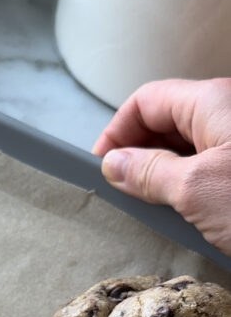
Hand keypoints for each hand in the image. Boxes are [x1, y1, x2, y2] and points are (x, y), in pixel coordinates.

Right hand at [92, 78, 230, 255]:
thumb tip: (113, 162)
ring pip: (193, 146)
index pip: (148, 100)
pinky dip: (193, 188)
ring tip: (155, 208)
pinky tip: (191, 217)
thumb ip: (148, 172)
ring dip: (166, 175)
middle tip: (124, 193)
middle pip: (171, 120)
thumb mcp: (195, 191)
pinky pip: (216, 168)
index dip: (117, 130)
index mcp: (215, 100)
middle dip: (141, 152)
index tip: (101, 168)